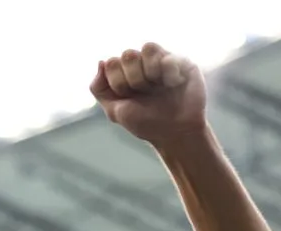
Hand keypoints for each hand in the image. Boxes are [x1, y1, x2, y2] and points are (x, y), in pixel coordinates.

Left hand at [90, 43, 206, 146]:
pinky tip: (173, 86)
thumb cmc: (144, 122)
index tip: (128, 96)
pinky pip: (168, 57)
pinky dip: (168, 75)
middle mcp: (142, 63)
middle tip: (144, 92)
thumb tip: (101, 61)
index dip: (118, 82)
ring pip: (148, 48)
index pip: (112, 62)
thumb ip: (99, 88)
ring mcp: (162, 60)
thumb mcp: (114, 111)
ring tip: (158, 87)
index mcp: (124, 72)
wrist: (173, 133)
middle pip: (128, 54)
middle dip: (134, 79)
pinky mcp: (182, 62)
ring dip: (150, 73)